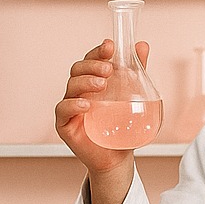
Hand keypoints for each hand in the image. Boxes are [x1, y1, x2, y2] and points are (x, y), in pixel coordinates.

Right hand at [54, 39, 149, 203]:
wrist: (117, 157)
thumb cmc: (121, 128)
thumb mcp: (133, 97)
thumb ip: (136, 72)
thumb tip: (142, 46)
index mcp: (92, 82)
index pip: (90, 60)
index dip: (97, 52)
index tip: (110, 46)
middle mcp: (79, 92)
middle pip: (78, 69)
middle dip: (92, 65)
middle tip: (109, 70)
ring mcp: (70, 107)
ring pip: (71, 86)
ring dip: (86, 82)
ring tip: (102, 85)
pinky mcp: (64, 124)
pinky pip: (62, 109)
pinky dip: (72, 105)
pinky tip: (85, 105)